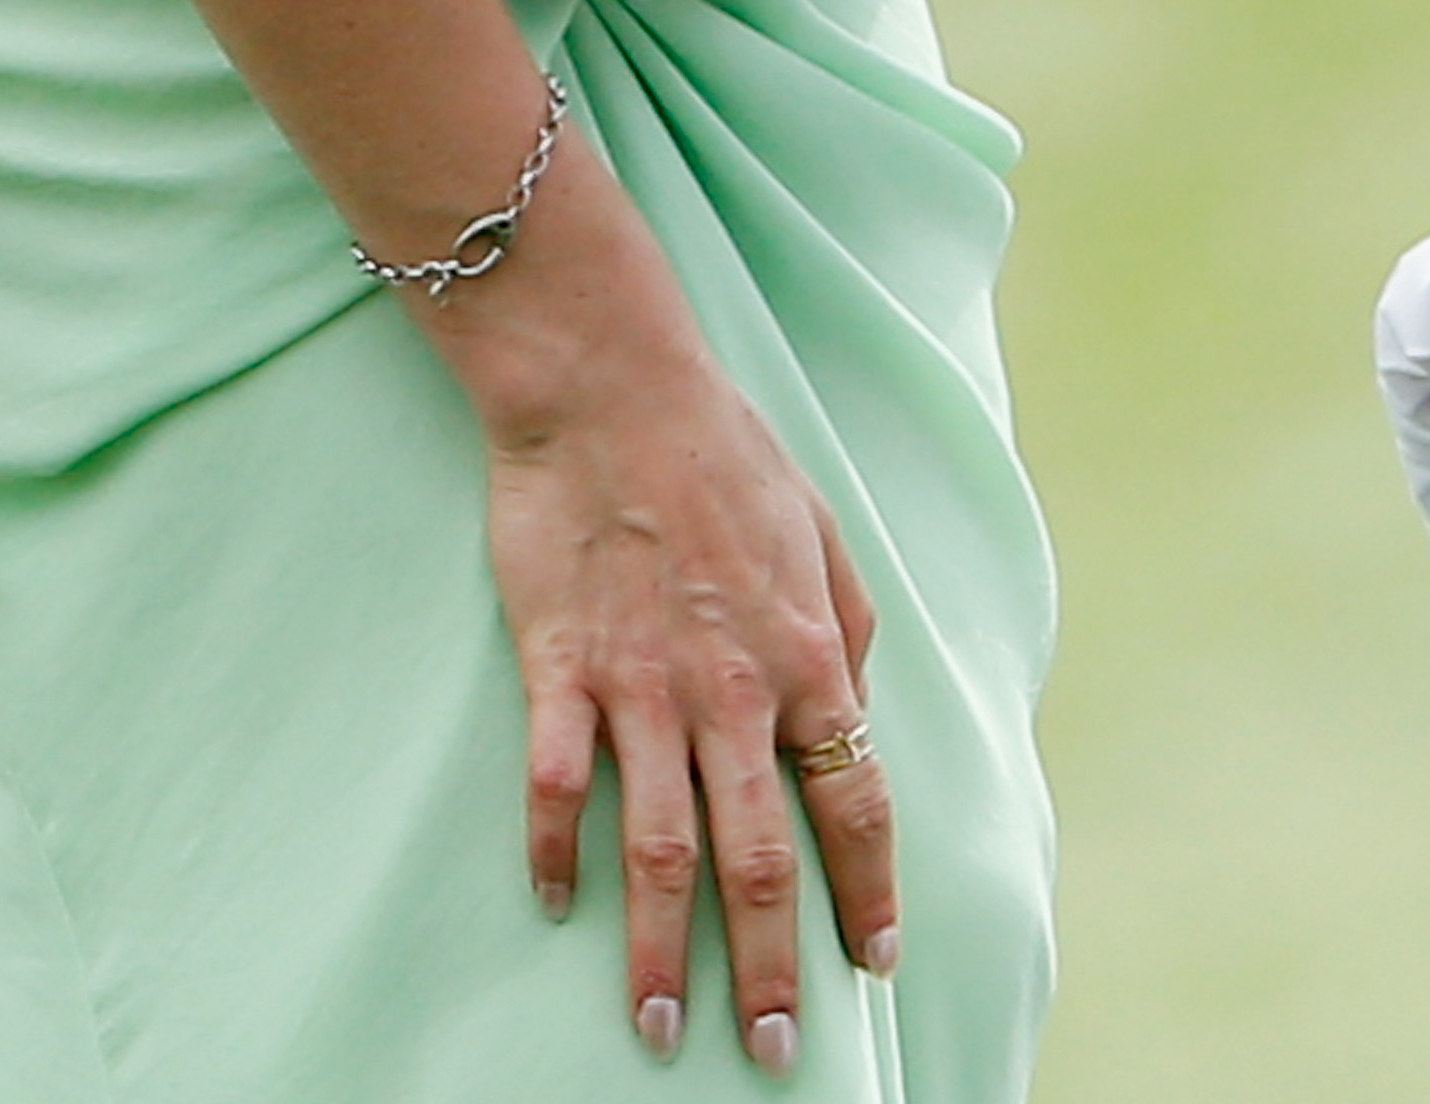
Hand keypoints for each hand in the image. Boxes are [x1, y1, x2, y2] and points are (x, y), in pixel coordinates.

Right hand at [478, 246, 896, 1073]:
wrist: (616, 392)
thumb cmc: (728, 458)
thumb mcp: (826, 538)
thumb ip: (850, 633)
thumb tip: (857, 711)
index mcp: (813, 656)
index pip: (856, 798)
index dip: (868, 887)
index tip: (874, 960)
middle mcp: (735, 688)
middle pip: (761, 857)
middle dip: (770, 965)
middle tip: (774, 1048)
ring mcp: (642, 686)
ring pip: (661, 850)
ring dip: (663, 951)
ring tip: (664, 1028)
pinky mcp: (559, 669)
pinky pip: (556, 784)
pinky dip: (556, 852)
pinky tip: (555, 905)